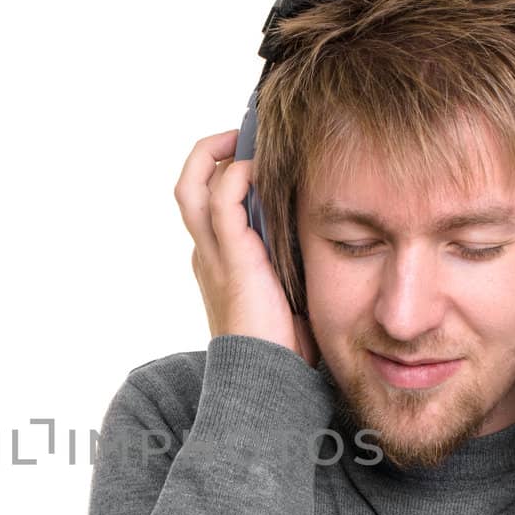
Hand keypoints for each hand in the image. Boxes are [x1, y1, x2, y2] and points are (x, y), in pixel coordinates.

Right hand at [173, 129, 319, 367]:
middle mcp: (207, 252)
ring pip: (193, 183)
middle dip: (213, 151)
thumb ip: (292, 259)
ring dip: (220, 152)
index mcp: (218, 261)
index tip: (259, 155)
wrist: (269, 379)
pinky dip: (240, 175)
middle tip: (245, 135)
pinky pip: (223, 198)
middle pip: (189, 184)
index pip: (208, 202)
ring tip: (249, 138)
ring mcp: (213, 254)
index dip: (227, 171)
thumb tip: (324, 232)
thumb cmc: (284, 346)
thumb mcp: (288, 290)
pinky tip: (264, 172)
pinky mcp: (230, 257)